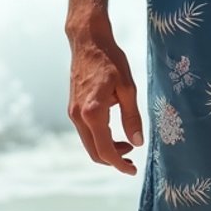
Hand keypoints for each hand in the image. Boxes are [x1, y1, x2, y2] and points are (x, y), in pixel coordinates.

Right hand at [67, 24, 144, 174]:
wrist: (88, 41)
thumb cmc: (110, 59)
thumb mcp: (128, 87)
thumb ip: (132, 117)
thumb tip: (137, 142)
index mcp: (93, 112)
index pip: (105, 150)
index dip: (119, 164)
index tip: (133, 170)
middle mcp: (79, 116)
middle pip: (94, 152)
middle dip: (113, 159)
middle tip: (132, 158)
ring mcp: (73, 112)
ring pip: (89, 143)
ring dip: (106, 148)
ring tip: (127, 143)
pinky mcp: (73, 107)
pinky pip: (85, 131)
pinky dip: (99, 137)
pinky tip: (114, 129)